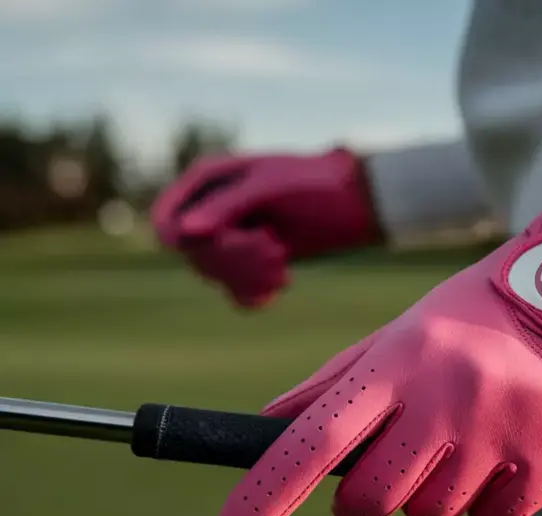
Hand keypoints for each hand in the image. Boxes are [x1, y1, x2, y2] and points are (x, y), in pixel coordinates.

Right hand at [150, 149, 380, 307]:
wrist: (359, 203)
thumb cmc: (316, 184)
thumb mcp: (270, 188)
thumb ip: (226, 206)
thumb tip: (182, 234)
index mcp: (208, 181)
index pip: (167, 223)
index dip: (189, 242)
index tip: (229, 240)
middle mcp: (213, 210)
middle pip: (192, 256)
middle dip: (232, 258)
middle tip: (274, 248)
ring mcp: (232, 238)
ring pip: (215, 276)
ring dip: (248, 276)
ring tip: (282, 263)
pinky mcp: (253, 263)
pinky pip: (236, 293)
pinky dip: (256, 292)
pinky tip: (282, 282)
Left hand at [212, 169, 541, 515]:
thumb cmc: (494, 310)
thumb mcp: (414, 325)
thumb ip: (344, 377)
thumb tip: (273, 420)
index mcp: (403, 358)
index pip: (317, 437)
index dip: (267, 492)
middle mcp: (445, 399)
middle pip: (368, 500)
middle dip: (366, 500)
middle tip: (393, 468)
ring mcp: (499, 435)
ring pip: (431, 515)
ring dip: (437, 492)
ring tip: (471, 437)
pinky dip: (491, 498)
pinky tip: (510, 450)